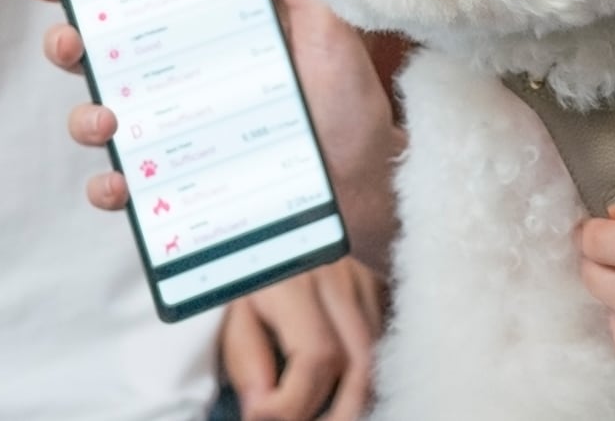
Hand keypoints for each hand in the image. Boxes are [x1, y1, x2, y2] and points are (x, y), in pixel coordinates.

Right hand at [13, 0, 407, 271]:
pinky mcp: (182, 189)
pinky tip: (120, 184)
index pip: (132, 0)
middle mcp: (181, 81)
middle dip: (67, 44)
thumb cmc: (349, 104)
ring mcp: (176, 137)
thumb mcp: (329, 33)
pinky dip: (112, 189)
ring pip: (101, 121)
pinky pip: (129, 193)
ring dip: (84, 117)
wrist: (372, 182)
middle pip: (99, 56)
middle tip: (71, 42)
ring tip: (106, 117)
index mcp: (206, 33)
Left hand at [221, 257, 387, 420]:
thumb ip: (246, 358)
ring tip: (329, 419)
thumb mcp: (230, 306)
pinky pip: (384, 338)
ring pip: (378, 354)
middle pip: (361, 363)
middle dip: (339, 414)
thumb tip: (263, 411)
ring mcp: (364, 279)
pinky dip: (369, 372)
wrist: (267, 213)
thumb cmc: (244, 261)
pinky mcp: (375, 283)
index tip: (261, 419)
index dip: (293, 402)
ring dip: (357, 398)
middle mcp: (340, 278)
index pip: (316, 355)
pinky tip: (346, 392)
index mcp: (296, 280)